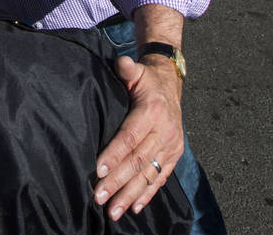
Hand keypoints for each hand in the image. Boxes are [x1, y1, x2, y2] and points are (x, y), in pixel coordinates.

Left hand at [94, 55, 183, 220]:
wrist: (171, 85)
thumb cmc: (146, 80)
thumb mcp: (138, 71)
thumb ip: (128, 70)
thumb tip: (123, 63)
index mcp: (152, 112)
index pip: (130, 137)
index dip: (115, 153)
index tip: (98, 169)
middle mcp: (165, 132)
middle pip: (138, 160)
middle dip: (118, 180)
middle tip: (99, 195)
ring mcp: (171, 146)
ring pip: (148, 174)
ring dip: (130, 194)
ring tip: (112, 210)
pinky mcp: (173, 156)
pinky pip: (160, 178)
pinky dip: (147, 194)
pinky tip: (133, 207)